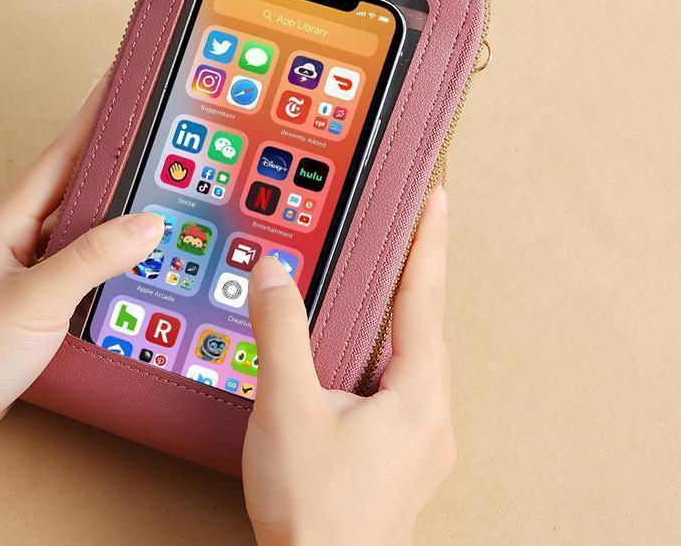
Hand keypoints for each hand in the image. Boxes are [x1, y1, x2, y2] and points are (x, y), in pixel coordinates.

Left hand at [0, 76, 162, 506]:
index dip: (93, 118)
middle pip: (76, 189)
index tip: (122, 88)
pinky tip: (135, 266)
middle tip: (156, 146)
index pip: (61, 156)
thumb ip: (93, 258)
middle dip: (116, 163)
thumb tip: (147, 224)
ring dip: (116, 216)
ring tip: (157, 201)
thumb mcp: (35, 300)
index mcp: (7, 224)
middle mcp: (16, 241)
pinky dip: (110, 261)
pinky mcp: (35, 305)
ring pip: (81, 231)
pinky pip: (81, 269)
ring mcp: (25, 273)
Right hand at [243, 185, 453, 545]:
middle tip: (415, 227)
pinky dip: (387, 351)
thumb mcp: (288, 408)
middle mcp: (431, 415)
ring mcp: (420, 440)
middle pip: (427, 324)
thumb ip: (281, 333)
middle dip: (419, 271)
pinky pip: (401, 384)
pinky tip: (368, 353)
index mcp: (418, 395)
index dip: (430, 242)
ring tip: (393, 276)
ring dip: (404, 312)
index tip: (438, 199)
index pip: (425, 298)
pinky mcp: (401, 456)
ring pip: (414, 357)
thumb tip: (273, 274)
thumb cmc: (315, 512)